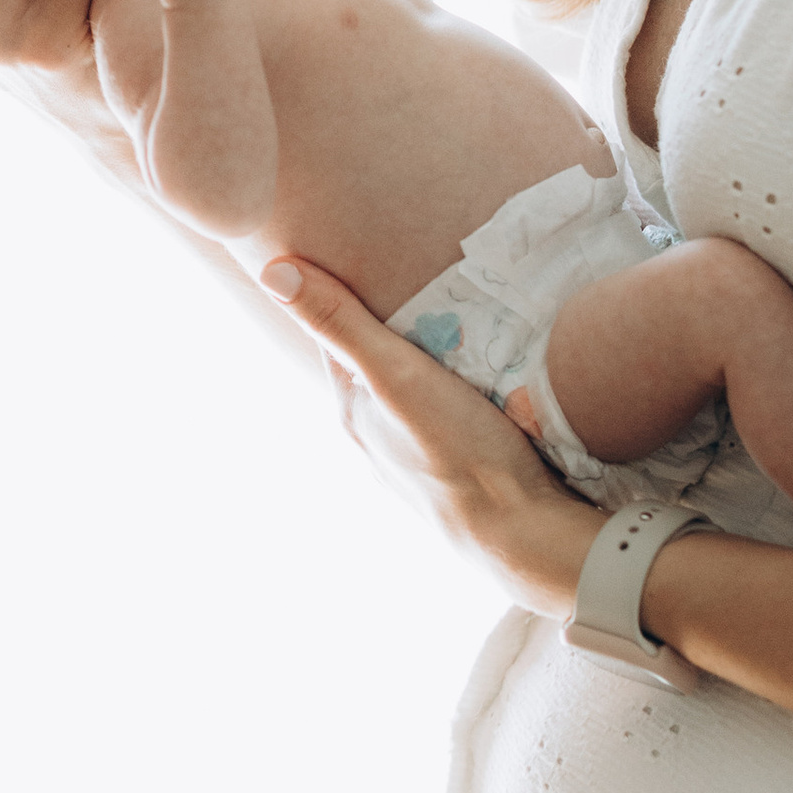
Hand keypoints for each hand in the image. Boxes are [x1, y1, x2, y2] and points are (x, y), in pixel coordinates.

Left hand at [255, 251, 597, 615]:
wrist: (520, 532)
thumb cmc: (456, 449)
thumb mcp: (396, 372)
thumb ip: (341, 323)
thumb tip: (272, 271)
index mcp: (351, 411)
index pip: (339, 338)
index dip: (350, 298)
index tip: (371, 259)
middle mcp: (373, 439)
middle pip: (375, 366)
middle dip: (393, 330)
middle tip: (428, 285)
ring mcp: (412, 460)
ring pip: (410, 394)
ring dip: (426, 364)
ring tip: (460, 328)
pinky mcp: (453, 472)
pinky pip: (443, 419)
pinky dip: (453, 394)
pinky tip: (480, 384)